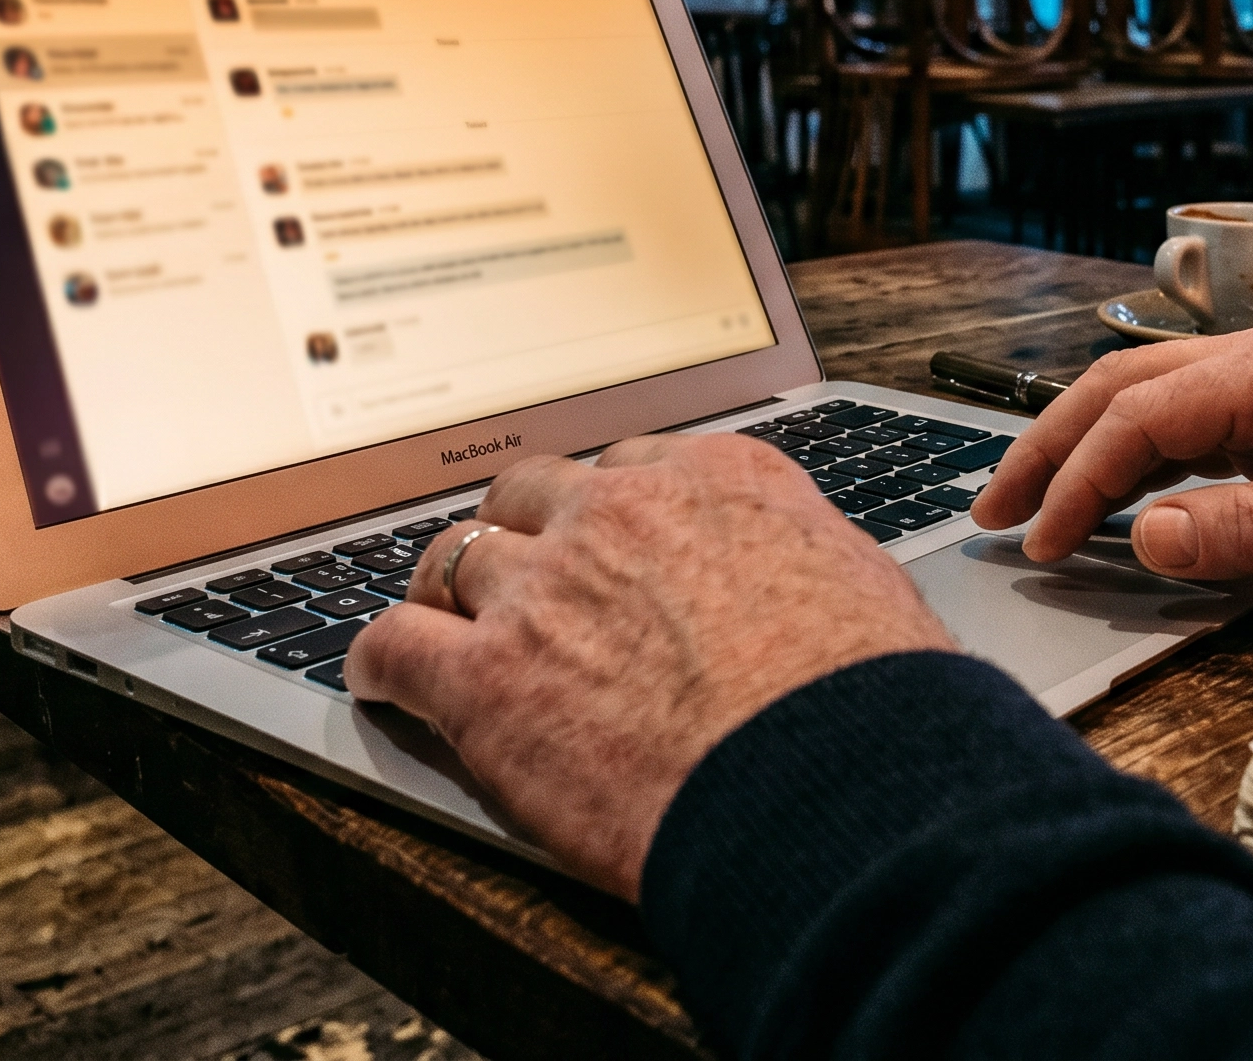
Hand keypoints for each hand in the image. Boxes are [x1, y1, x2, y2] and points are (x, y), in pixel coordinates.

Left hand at [345, 433, 953, 899]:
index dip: (608, 512)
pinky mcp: (486, 679)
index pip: (633, 468)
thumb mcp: (867, 590)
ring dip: (446, 592)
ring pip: (455, 558)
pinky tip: (380, 679)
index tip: (602, 541)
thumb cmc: (873, 706)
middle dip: (521, 534)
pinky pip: (394, 646)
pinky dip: (379, 661)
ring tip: (437, 622)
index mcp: (720, 481)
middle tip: (518, 580)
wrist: (835, 785)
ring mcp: (545, 589)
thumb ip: (808, 564)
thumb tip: (819, 590)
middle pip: (531, 494)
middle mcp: (623, 514)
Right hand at [970, 320, 1252, 596]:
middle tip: (995, 511)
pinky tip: (1119, 504)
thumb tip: (1145, 536)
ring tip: (1034, 508)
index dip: (1080, 478)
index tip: (1041, 539)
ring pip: (1154, 403)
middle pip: (1126, 388)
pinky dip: (1141, 463)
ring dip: (1088, 452)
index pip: (1144, 414)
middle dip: (1052, 447)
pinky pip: (1196, 430)